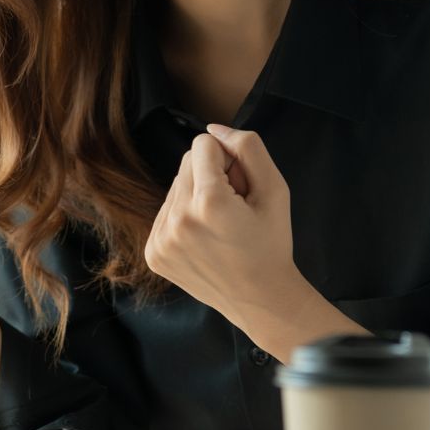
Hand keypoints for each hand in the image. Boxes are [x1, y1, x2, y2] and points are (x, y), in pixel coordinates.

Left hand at [144, 123, 301, 322]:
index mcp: (209, 203)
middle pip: (186, 164)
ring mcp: (161, 240)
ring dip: (196, 197)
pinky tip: (205, 239)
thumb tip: (213, 129)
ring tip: (220, 227)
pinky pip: (165, 213)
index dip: (228, 159)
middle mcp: (178, 220)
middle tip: (234, 208)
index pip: (203, 144)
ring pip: (175, 188)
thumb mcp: (275, 189)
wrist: (261, 299)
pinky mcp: (154, 253)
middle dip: (212, 177)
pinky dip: (184, 218)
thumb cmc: (271, 243)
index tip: (241, 186)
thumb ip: (247, 148)